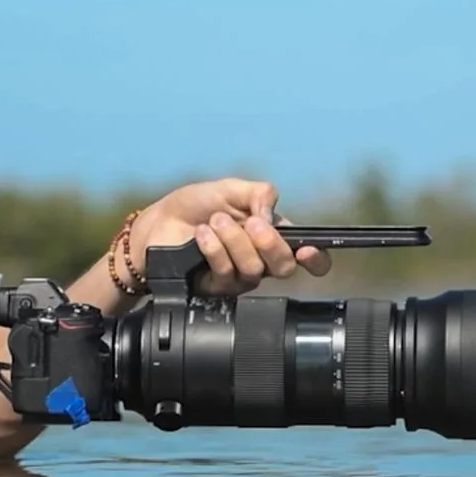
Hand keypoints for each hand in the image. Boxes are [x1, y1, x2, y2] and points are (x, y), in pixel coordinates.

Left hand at [127, 178, 333, 295]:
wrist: (159, 222)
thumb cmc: (195, 205)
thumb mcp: (231, 188)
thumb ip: (259, 194)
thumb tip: (271, 216)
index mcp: (271, 235)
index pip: (308, 256)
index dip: (316, 259)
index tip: (307, 250)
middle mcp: (260, 259)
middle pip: (284, 266)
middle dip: (270, 243)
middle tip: (251, 224)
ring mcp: (238, 276)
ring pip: (253, 269)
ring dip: (234, 241)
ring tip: (214, 222)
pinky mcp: (216, 288)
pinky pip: (226, 273)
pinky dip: (215, 249)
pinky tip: (201, 236)